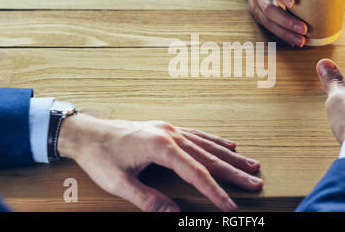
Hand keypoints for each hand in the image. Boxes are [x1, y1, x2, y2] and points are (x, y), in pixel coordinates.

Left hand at [58, 115, 262, 211]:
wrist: (88, 133)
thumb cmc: (101, 157)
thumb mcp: (120, 183)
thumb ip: (149, 200)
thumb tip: (175, 215)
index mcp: (161, 147)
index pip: (196, 173)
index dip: (215, 192)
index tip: (231, 206)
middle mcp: (171, 135)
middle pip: (209, 156)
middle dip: (233, 172)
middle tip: (256, 183)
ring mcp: (170, 129)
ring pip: (207, 144)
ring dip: (230, 157)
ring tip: (251, 165)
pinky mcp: (167, 129)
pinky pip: (197, 135)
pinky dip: (215, 141)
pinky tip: (228, 145)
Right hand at [244, 0, 306, 46]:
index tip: (293, 3)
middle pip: (270, 9)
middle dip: (287, 21)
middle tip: (304, 29)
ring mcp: (256, 7)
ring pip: (268, 22)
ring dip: (285, 33)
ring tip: (301, 40)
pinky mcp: (258, 17)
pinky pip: (269, 28)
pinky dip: (282, 36)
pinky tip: (293, 42)